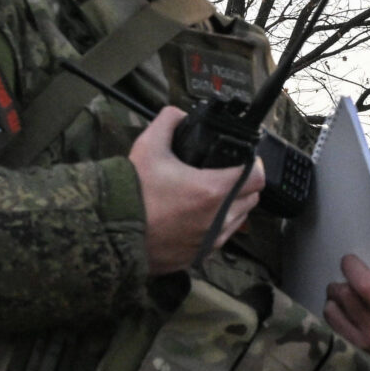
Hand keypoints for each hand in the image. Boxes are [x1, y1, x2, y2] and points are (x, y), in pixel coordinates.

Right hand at [130, 107, 261, 268]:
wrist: (112, 233)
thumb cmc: (133, 192)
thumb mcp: (148, 146)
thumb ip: (168, 122)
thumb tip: (178, 114)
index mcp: (213, 191)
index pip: (257, 177)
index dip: (253, 165)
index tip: (243, 160)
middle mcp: (218, 219)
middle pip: (251, 199)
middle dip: (243, 185)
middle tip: (226, 174)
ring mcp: (210, 241)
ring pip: (238, 220)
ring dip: (232, 206)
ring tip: (210, 195)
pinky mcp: (199, 256)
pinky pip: (220, 238)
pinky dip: (216, 226)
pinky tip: (197, 216)